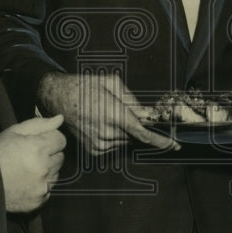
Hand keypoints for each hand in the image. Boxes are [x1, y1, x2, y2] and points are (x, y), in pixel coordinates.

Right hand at [0, 114, 66, 212]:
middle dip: (49, 154)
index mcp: (38, 148)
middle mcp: (43, 168)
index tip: (38, 142)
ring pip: (56, 173)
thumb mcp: (15, 132)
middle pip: (60, 157)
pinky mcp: (39, 200)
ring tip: (26, 169)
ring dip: (47, 170)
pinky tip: (26, 182)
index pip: (61, 140)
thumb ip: (40, 124)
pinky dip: (41, 185)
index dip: (50, 139)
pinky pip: (49, 189)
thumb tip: (60, 119)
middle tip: (30, 156)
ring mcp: (42, 186)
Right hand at [37, 72, 177, 155]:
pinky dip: (114, 137)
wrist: (57, 98)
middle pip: (135, 135)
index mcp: (114, 115)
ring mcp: (99, 144)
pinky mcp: (93, 150)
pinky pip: (113, 146)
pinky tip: (101, 123)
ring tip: (106, 114)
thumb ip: (132, 100)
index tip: (174, 144)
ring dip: (124, 131)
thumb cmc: (84, 86)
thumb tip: (147, 114)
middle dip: (137, 126)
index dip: (161, 140)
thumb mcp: (111, 82)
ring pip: (124, 141)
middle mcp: (107, 133)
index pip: (144, 134)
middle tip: (123, 112)